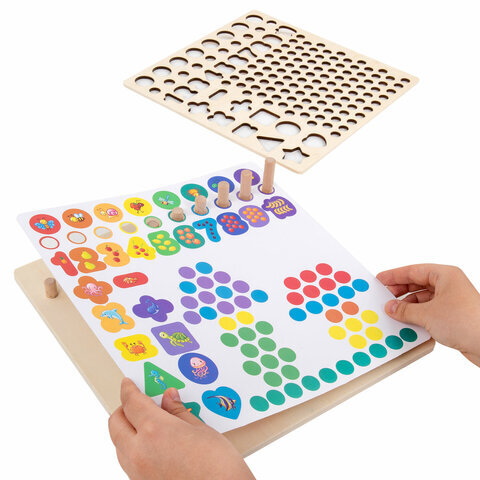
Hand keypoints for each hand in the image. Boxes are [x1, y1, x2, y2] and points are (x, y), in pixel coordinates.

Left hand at [109, 378, 254, 479]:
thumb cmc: (217, 465)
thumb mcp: (201, 430)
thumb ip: (179, 413)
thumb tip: (169, 398)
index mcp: (154, 430)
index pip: (131, 403)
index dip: (128, 390)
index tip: (127, 383)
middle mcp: (139, 452)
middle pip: (115, 424)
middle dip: (122, 409)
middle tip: (136, 402)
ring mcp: (138, 472)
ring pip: (118, 444)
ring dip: (126, 430)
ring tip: (146, 423)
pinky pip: (128, 462)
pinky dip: (133, 448)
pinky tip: (153, 445)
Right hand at [377, 264, 479, 366]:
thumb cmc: (468, 322)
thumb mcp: (427, 314)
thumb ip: (404, 309)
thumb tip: (390, 307)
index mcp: (445, 275)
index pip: (413, 271)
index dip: (394, 275)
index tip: (380, 280)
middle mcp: (449, 285)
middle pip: (417, 284)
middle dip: (400, 292)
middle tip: (384, 298)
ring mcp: (451, 301)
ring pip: (422, 299)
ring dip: (408, 307)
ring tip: (393, 314)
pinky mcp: (453, 317)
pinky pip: (429, 312)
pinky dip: (417, 317)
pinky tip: (407, 323)